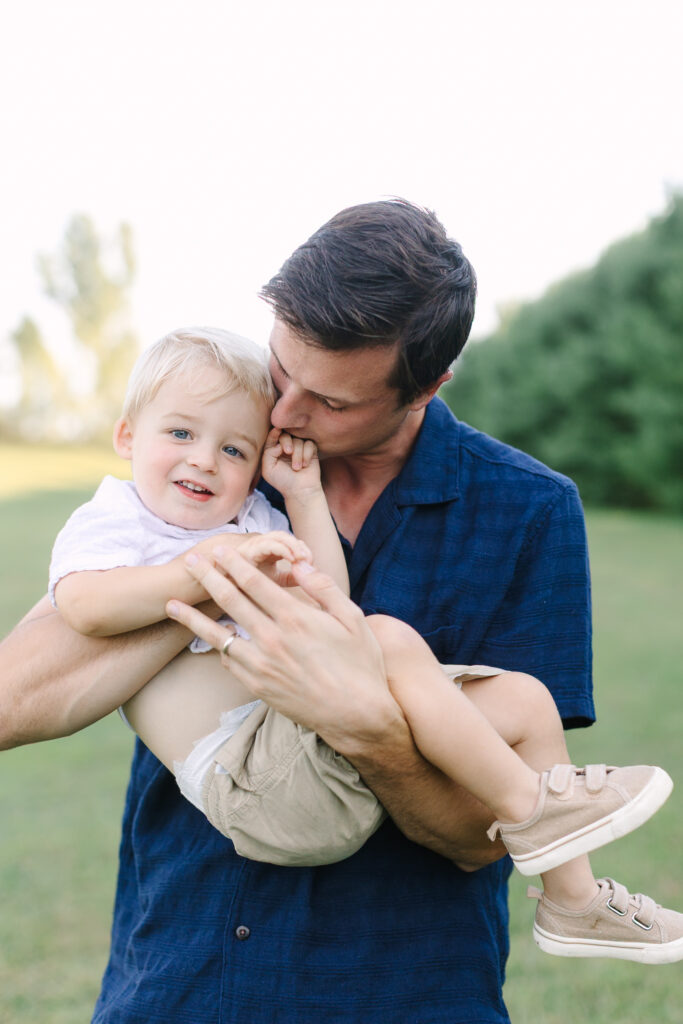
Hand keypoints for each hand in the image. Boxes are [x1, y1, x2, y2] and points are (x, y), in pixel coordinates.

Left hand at [167, 547, 404, 755]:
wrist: (355, 715)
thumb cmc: (360, 664)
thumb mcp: (353, 619)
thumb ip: (324, 589)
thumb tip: (300, 566)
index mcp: (296, 617)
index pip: (256, 583)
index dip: (234, 563)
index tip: (219, 550)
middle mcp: (273, 639)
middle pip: (231, 600)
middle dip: (207, 578)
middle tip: (190, 562)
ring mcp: (262, 664)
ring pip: (218, 634)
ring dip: (193, 616)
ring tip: (172, 603)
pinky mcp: (258, 686)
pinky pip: (229, 662)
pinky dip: (217, 647)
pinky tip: (208, 638)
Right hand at [228, 531, 312, 587]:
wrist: (214, 587)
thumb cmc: (240, 584)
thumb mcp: (271, 581)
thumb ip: (288, 577)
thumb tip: (307, 576)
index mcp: (268, 550)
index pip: (289, 542)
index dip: (302, 549)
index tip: (312, 563)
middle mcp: (260, 544)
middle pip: (284, 536)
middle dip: (300, 546)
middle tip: (309, 559)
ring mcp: (252, 546)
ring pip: (277, 536)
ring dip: (293, 545)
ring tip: (302, 557)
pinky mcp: (245, 551)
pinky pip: (266, 544)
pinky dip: (281, 548)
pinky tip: (290, 559)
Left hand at [261, 428, 321, 500]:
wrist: (301, 490)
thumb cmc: (283, 481)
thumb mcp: (268, 469)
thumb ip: (268, 453)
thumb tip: (278, 443)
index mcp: (274, 450)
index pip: (273, 437)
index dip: (274, 432)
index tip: (277, 430)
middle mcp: (287, 447)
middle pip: (286, 434)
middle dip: (287, 441)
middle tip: (288, 452)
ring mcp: (299, 448)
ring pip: (298, 440)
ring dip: (298, 454)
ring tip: (297, 468)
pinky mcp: (311, 451)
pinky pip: (309, 444)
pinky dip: (307, 454)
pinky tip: (305, 464)